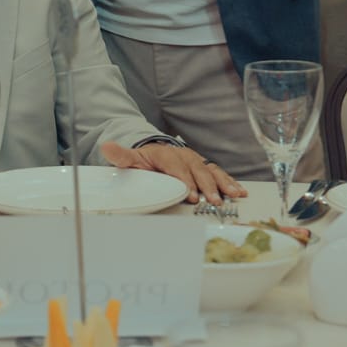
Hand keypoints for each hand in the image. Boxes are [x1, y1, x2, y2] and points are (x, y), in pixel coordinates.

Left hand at [100, 141, 245, 204]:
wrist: (155, 152)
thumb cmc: (144, 160)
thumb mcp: (131, 158)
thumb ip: (121, 156)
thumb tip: (106, 146)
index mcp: (167, 155)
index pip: (177, 168)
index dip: (185, 181)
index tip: (191, 195)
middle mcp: (185, 156)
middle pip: (198, 171)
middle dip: (207, 186)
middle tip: (213, 200)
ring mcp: (197, 161)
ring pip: (212, 172)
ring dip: (223, 184)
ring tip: (233, 195)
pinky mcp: (205, 167)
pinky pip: (219, 173)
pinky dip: (230, 182)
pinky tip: (240, 191)